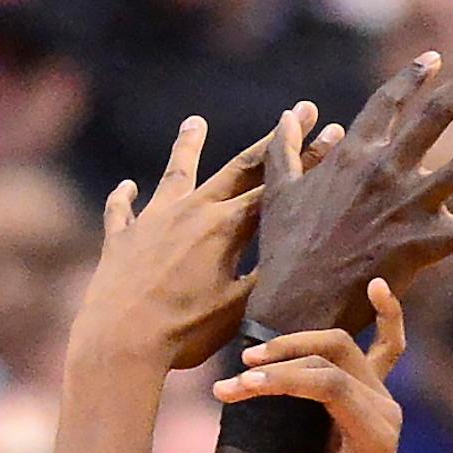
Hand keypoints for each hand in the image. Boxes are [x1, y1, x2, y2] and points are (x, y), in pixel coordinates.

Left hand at [70, 106, 339, 370]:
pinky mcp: (120, 239)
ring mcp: (152, 220)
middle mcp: (191, 210)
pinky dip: (124, 197)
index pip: (276, 188)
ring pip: (176, 173)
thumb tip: (297, 258)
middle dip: (274, 140)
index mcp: (225, 227)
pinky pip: (122, 211)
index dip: (308, 162)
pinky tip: (127, 187)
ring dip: (187, 146)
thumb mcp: (237, 310)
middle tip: (300, 110)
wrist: (118, 343)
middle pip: (238, 167)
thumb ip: (265, 278)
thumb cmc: (184, 333)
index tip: (334, 135)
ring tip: (194, 122)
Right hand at [214, 277, 406, 452]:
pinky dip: (386, 316)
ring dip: (295, 344)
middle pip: (333, 358)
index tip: (238, 390)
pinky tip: (377, 286)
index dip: (282, 381)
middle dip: (281, 362)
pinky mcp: (375, 396)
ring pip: (342, 346)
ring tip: (251, 358)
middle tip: (235, 380)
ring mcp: (383, 399)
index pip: (329, 385)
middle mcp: (386, 411)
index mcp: (376, 439)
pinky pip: (388, 346)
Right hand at [247, 51, 452, 332]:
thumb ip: (285, 149)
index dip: (412, 79)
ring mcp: (408, 205)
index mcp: (353, 156)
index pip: (388, 103)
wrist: (295, 305)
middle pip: (438, 115)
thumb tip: (290, 115)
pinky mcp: (424, 244)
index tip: (434, 59)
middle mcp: (386, 171)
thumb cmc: (284, 253)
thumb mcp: (278, 193)